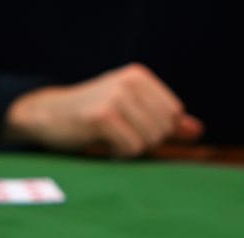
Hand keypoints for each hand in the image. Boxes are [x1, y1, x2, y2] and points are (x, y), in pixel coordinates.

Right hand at [4, 63, 202, 157]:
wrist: (46, 116)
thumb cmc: (89, 117)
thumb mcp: (129, 112)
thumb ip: (163, 121)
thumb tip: (197, 130)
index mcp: (139, 76)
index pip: (173, 114)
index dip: (156, 131)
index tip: (130, 128)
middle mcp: (130, 81)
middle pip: (162, 129)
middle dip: (143, 142)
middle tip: (116, 136)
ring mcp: (116, 97)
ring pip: (148, 140)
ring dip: (129, 149)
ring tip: (108, 139)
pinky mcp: (103, 116)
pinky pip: (131, 148)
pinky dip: (119, 155)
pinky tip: (102, 145)